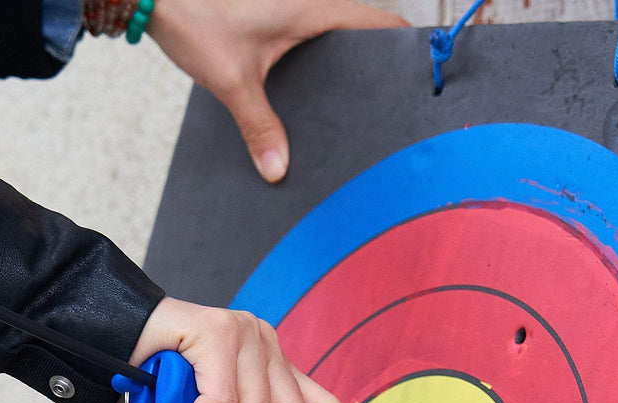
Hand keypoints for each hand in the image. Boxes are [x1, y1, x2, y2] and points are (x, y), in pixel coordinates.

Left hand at [147, 0, 407, 181]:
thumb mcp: (233, 81)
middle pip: (362, 35)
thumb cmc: (195, 18)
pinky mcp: (273, 24)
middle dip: (377, 68)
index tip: (422, 72)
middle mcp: (308, 8)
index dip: (405, 43)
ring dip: (347, 71)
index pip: (379, 21)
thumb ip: (260, 128)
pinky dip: (319, 72)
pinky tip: (311, 104)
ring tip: (356, 113)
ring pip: (335, 43)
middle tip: (388, 108)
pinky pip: (310, 48)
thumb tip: (279, 170)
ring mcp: (292, 14)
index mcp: (313, 11)